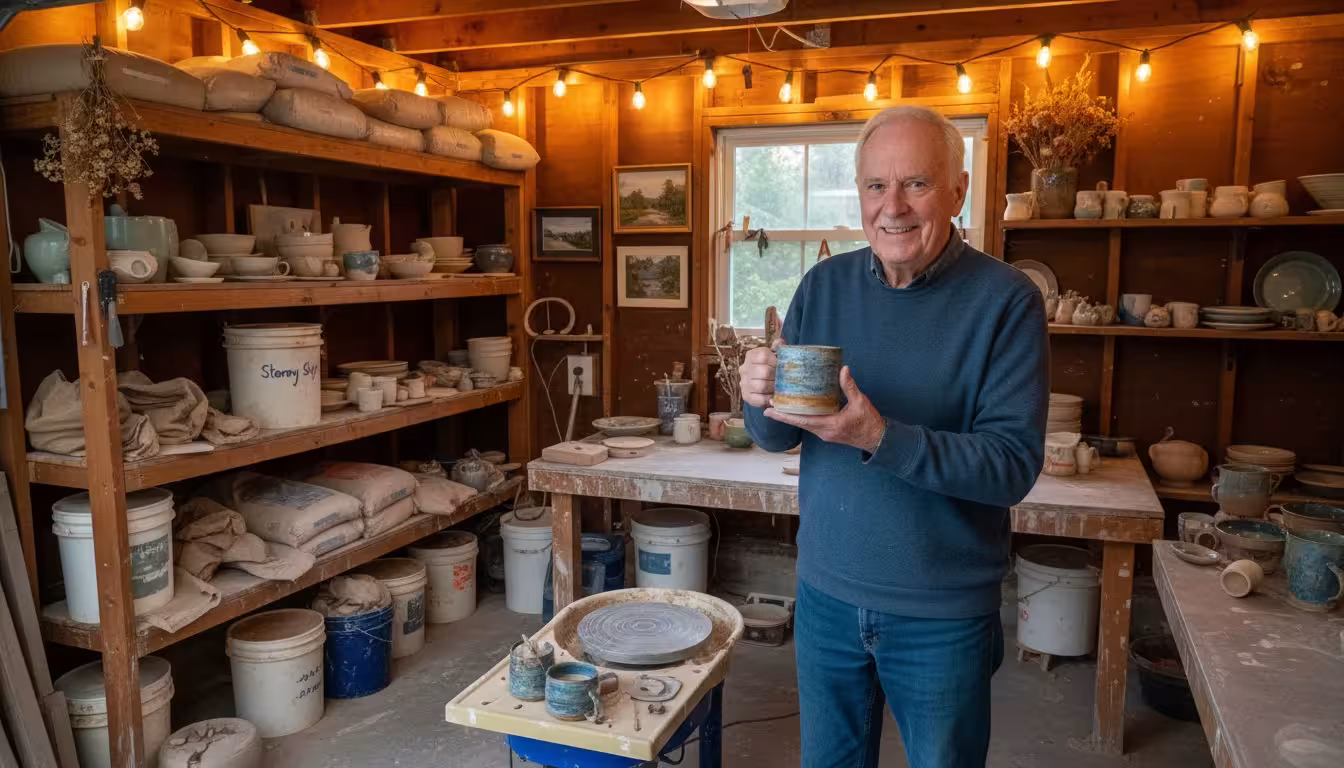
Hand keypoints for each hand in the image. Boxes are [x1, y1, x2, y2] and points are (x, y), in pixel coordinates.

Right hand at [740, 338, 781, 409]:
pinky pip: (758, 399)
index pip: (763, 356)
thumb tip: (780, 342)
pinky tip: (773, 397)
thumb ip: (778, 349)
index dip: (775, 361)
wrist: (763, 386)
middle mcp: (744, 369)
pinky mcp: (746, 396)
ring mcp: (743, 383)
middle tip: (783, 379)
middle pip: (763, 372)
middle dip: (776, 376)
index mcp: (751, 356)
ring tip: (779, 388)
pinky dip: (768, 399)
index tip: (781, 366)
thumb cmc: (771, 368)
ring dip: (773, 388)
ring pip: (760, 386)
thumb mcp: (774, 356)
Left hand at [766, 366, 885, 452]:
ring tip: (778, 406)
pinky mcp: (827, 432)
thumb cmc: (869, 421)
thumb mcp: (860, 402)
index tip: (770, 411)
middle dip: (783, 415)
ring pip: (803, 424)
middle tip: (768, 406)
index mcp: (830, 425)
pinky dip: (801, 417)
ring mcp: (824, 433)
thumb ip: (849, 386)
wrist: (877, 438)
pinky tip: (796, 409)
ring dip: (790, 416)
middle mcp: (823, 432)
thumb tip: (843, 369)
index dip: (785, 416)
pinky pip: (810, 424)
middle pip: (798, 423)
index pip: (802, 420)